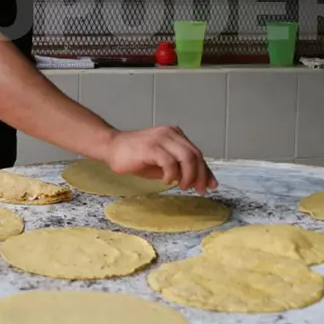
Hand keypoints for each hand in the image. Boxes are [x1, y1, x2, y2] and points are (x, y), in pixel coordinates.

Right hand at [103, 125, 217, 194]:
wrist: (112, 148)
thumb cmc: (136, 157)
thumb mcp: (163, 164)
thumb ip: (181, 169)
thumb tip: (199, 181)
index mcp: (175, 134)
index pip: (197, 153)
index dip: (206, 171)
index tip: (211, 185)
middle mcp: (171, 133)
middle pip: (195, 155)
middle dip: (201, 175)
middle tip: (199, 190)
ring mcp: (161, 138)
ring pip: (187, 157)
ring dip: (189, 176)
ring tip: (183, 186)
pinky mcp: (151, 147)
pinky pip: (170, 162)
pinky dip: (172, 174)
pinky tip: (167, 181)